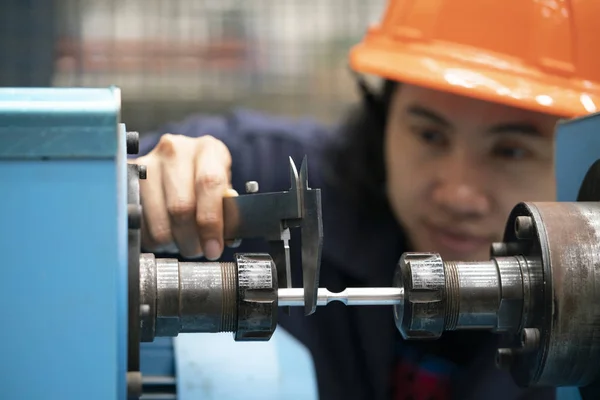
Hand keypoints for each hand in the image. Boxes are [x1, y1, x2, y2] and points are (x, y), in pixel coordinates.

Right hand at [133, 134, 237, 259]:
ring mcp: (148, 163)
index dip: (211, 222)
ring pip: (158, 220)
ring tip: (182, 242)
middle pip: (181, 206)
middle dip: (191, 239)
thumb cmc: (205, 179)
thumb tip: (227, 238)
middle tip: (198, 250)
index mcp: (208, 149)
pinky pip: (139, 223)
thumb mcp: (223, 188)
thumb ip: (227, 210)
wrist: (177, 164)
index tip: (214, 248)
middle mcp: (176, 150)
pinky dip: (153, 238)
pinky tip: (165, 233)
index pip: (208, 183)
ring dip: (172, 242)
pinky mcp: (127, 181)